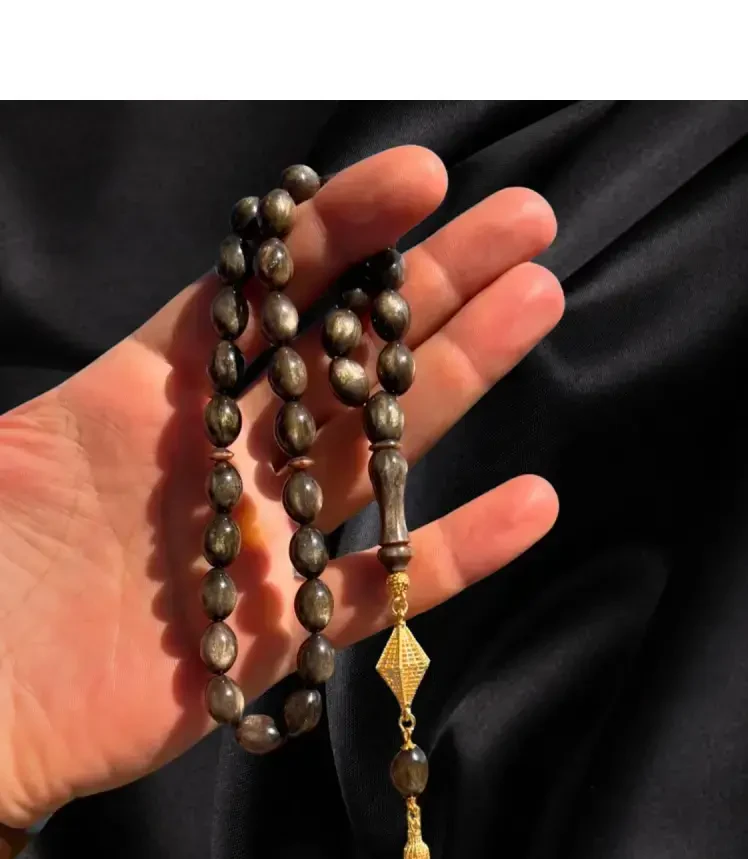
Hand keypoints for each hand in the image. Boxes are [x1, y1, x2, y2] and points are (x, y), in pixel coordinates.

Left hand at [0, 146, 562, 827]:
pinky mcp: (289, 631)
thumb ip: (79, 374)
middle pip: (345, 355)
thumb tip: (174, 302)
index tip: (420, 180)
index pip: (264, 292)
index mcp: (156, 394)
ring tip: (536, 302)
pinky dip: (457, 552)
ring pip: (379, 447)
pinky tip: (531, 504)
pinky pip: (382, 589)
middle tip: (524, 223)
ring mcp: (267, 539)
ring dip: (461, 375)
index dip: (340, 232)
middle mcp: (229, 455)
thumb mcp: (8, 448)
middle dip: (434, 283)